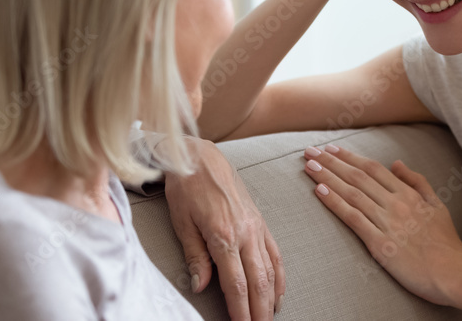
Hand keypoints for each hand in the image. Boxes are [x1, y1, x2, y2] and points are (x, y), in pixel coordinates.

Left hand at [165, 137, 285, 319]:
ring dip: (272, 298)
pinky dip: (280, 276)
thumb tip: (200, 285)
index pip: (236, 283)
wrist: (202, 156)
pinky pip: (275, 253)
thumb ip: (195, 256)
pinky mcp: (261, 222)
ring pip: (271, 270)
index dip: (240, 311)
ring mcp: (257, 227)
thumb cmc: (187, 187)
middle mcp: (246, 233)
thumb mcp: (182, 223)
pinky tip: (278, 292)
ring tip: (270, 318)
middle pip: (259, 282)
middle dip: (260, 311)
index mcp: (224, 235)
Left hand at [303, 144, 461, 305]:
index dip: (350, 157)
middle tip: (311, 151)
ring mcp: (387, 222)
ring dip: (327, 177)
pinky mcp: (380, 243)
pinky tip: (320, 191)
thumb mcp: (438, 204)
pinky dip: (335, 202)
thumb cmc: (446, 242)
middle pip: (357, 176)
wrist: (452, 272)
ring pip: (352, 193)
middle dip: (331, 162)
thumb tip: (397, 163)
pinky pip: (353, 218)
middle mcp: (395, 203)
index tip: (332, 149)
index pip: (373, 168)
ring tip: (309, 166)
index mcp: (408, 193)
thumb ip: (418, 182)